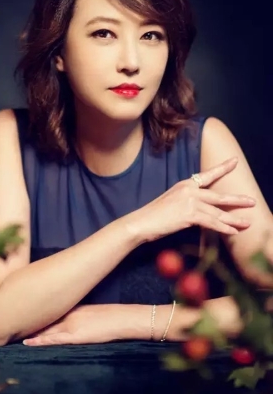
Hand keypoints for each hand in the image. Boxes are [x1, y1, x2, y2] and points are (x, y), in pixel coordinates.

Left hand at [22, 305, 125, 345]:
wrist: (121, 319)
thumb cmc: (109, 316)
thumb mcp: (88, 311)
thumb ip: (74, 312)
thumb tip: (61, 316)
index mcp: (70, 307)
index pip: (46, 309)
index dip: (31, 312)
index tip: (16, 311)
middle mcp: (66, 313)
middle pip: (41, 317)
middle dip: (25, 319)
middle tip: (7, 319)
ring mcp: (69, 324)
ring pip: (44, 328)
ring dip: (29, 330)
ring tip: (12, 331)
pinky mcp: (74, 336)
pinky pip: (53, 339)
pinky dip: (40, 341)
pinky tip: (28, 342)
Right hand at [128, 157, 255, 242]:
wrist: (141, 222)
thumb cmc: (154, 216)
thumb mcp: (171, 203)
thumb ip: (187, 202)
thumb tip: (201, 210)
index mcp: (185, 184)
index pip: (207, 175)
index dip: (222, 168)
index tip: (235, 161)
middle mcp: (189, 190)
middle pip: (218, 196)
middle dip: (237, 200)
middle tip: (252, 201)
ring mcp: (189, 201)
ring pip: (218, 212)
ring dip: (234, 219)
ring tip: (248, 223)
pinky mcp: (189, 214)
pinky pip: (211, 222)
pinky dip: (224, 228)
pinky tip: (233, 231)